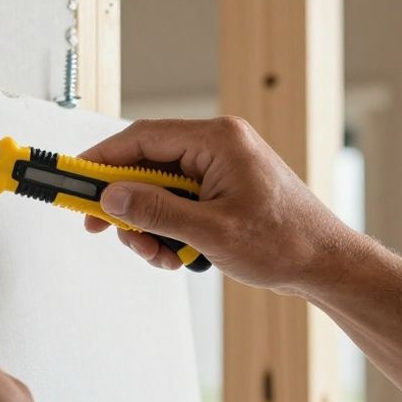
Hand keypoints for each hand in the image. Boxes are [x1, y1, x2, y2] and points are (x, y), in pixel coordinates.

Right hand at [81, 117, 366, 294]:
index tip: (75, 180)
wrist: (327, 265)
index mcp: (218, 140)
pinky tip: (181, 257)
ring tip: (161, 256)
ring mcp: (220, 168)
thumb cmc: (286, 242)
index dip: (102, 160)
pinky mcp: (222, 191)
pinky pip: (178, 204)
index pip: (142, 137)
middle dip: (127, 204)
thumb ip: (156, 212)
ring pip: (159, 191)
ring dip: (150, 226)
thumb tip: (112, 197)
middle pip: (147, 165)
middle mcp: (217, 146)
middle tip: (103, 229)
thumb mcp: (211, 232)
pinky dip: (170, 231)